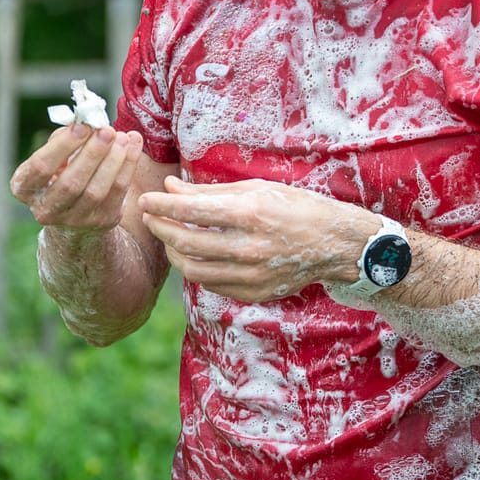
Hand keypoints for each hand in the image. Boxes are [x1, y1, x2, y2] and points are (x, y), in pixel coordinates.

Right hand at [10, 123, 143, 231]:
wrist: (76, 212)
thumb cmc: (63, 172)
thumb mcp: (55, 156)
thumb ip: (65, 138)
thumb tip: (86, 121)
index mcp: (25, 188)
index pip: (40, 166)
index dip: (62, 146)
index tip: (83, 126)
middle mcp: (45, 209)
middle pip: (70, 183)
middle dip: (92, 154)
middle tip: (107, 131)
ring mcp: (73, 220)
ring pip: (95, 191)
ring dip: (113, 161)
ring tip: (122, 137)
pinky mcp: (100, 222)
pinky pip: (117, 193)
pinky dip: (127, 166)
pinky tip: (132, 145)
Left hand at [138, 177, 376, 301]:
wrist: (334, 243)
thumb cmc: (295, 206)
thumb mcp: (256, 189)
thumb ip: (210, 192)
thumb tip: (171, 187)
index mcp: (250, 214)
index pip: (191, 211)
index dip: (161, 205)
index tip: (145, 199)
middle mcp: (249, 247)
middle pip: (186, 243)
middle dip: (160, 228)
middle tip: (149, 217)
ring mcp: (251, 274)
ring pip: (192, 269)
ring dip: (173, 252)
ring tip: (169, 237)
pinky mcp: (253, 292)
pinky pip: (211, 283)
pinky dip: (195, 267)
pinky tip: (194, 254)